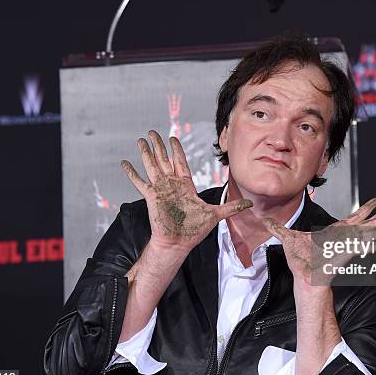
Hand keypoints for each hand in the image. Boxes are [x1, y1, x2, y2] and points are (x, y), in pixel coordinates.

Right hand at [121, 130, 251, 253]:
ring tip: (141, 140)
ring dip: (146, 153)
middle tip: (153, 132)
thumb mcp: (216, 214)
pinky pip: (140, 182)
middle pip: (164, 160)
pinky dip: (132, 172)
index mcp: (185, 186)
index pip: (180, 163)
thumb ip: (232, 207)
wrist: (179, 242)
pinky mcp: (151, 197)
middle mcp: (171, 185)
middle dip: (159, 146)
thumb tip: (250, 204)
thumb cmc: (194, 231)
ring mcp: (160, 190)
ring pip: (152, 166)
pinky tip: (125, 163)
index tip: (172, 138)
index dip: (176, 150)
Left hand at [263, 197, 375, 286]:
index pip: (353, 219)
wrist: (305, 277)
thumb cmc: (299, 261)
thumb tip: (265, 220)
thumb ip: (277, 228)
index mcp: (336, 233)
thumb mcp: (287, 238)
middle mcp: (347, 237)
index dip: (365, 210)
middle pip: (369, 222)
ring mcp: (351, 243)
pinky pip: (369, 240)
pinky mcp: (352, 249)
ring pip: (373, 229)